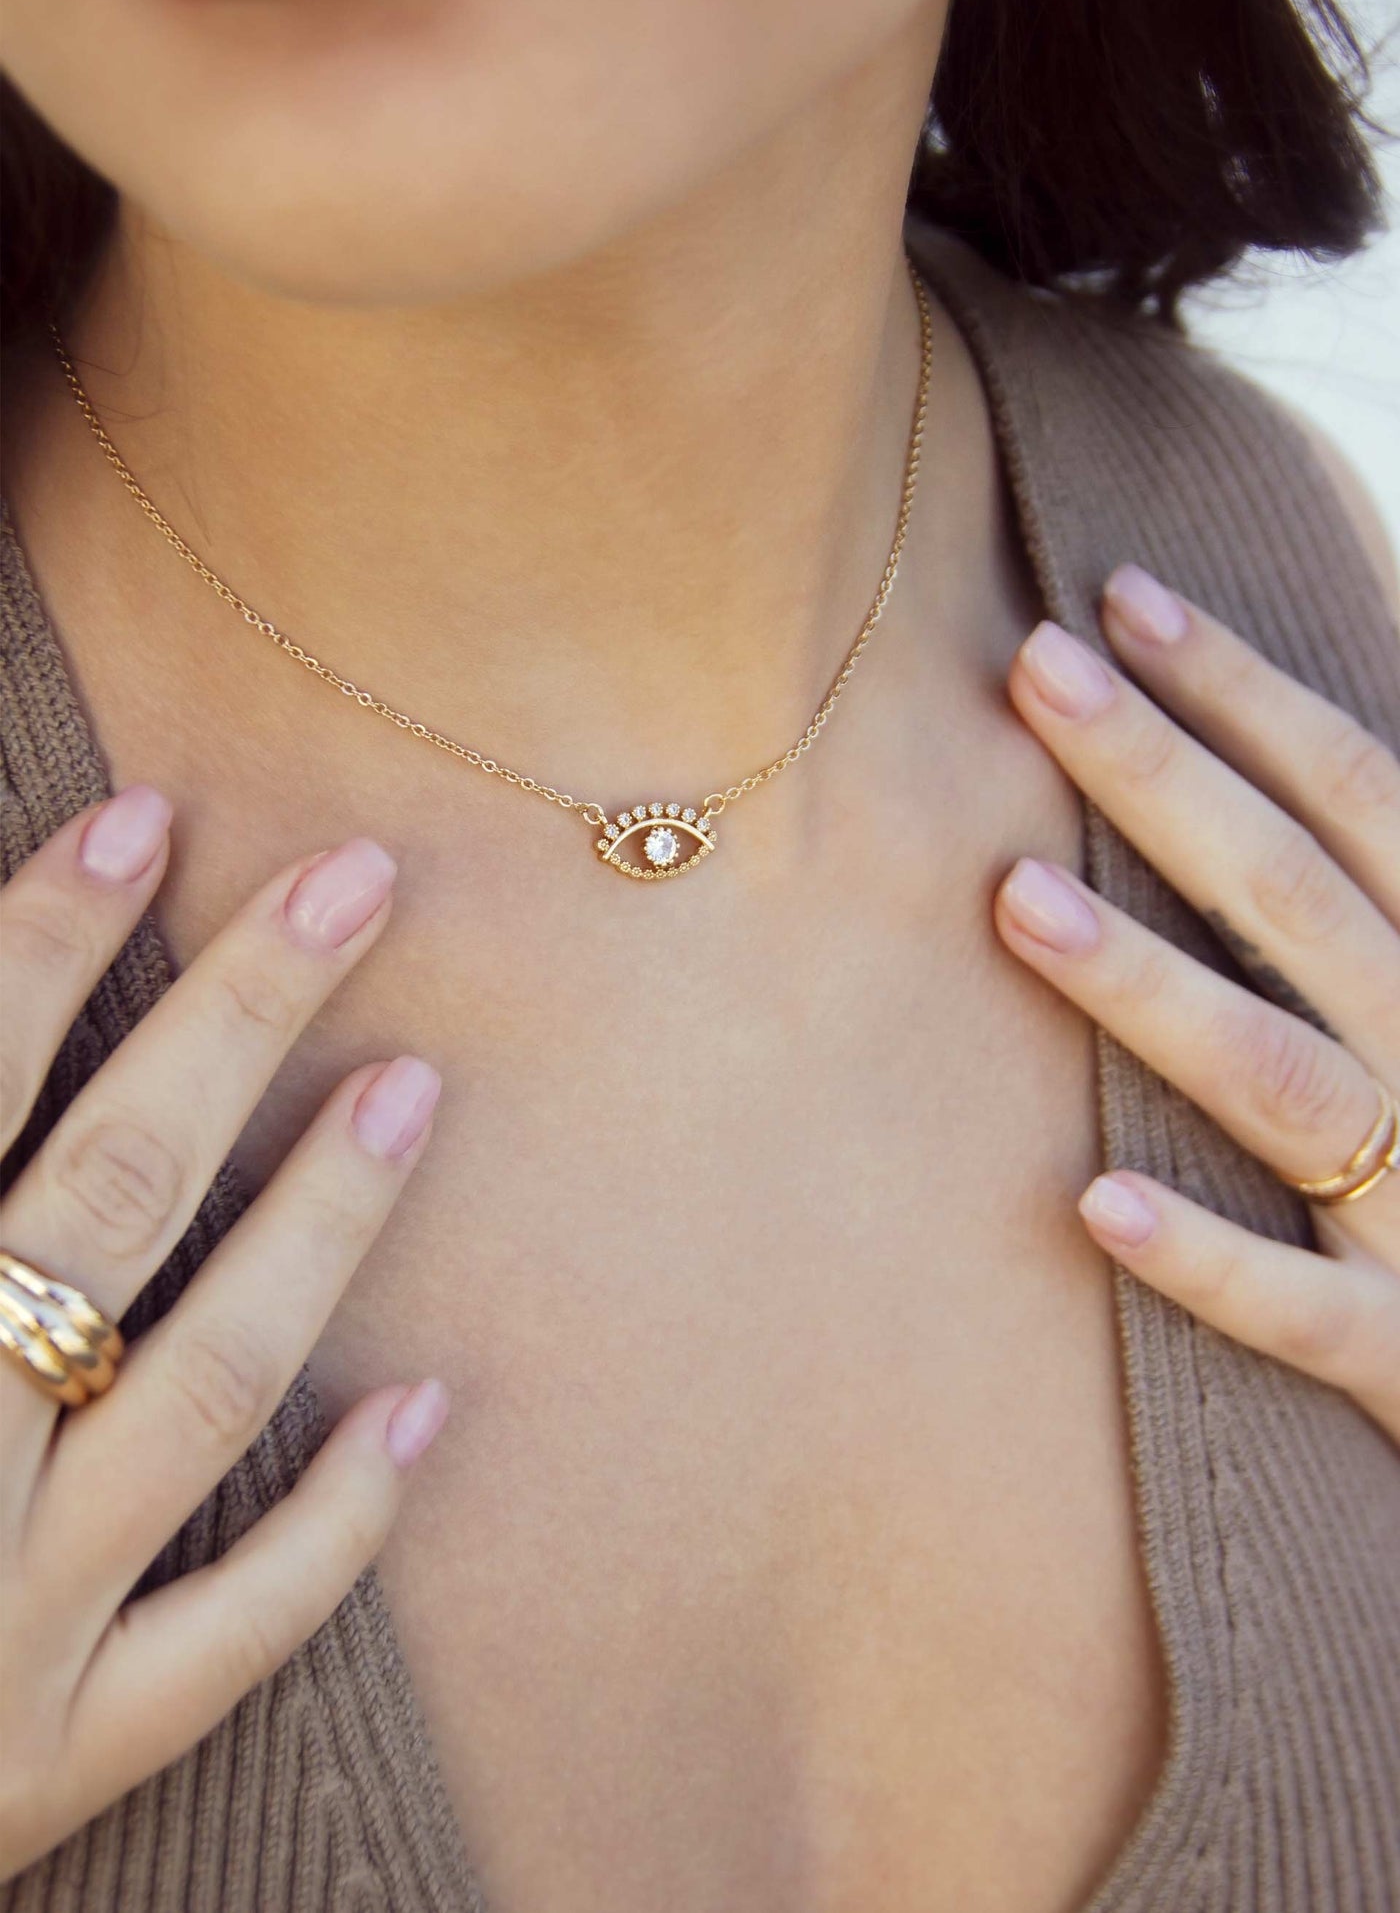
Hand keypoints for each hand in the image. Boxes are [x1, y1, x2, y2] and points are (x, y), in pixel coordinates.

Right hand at [0, 792, 447, 1878]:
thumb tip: (1, 1036)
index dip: (37, 948)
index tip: (143, 820)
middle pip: (104, 1201)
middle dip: (231, 1025)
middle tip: (354, 884)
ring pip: (199, 1391)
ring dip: (318, 1228)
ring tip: (413, 1086)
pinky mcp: (59, 1764)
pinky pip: (229, 1641)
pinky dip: (335, 1527)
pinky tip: (426, 1405)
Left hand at [994, 565, 1399, 1441]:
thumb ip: (1366, 902)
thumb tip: (1267, 777)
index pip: (1360, 794)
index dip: (1246, 691)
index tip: (1121, 596)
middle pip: (1297, 898)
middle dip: (1165, 777)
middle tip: (1034, 668)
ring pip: (1282, 1080)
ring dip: (1153, 988)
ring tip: (1014, 900)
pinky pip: (1301, 1310)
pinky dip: (1208, 1259)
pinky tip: (1092, 1201)